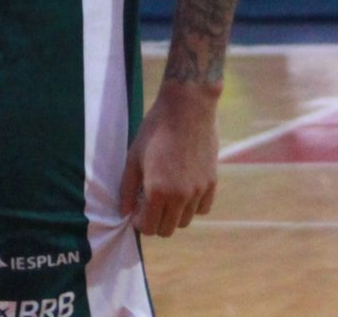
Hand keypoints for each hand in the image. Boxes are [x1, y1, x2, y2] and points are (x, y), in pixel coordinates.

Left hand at [119, 80, 218, 237]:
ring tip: (166, 195)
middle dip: (155, 221)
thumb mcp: (134, 157)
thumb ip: (127, 188)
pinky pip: (202, 208)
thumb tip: (125, 212)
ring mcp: (199, 191)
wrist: (188, 108)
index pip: (149, 228)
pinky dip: (192, 206)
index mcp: (158, 191)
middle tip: (149, 204)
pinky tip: (183, 189)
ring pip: (185, 221)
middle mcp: (181, 196)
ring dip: (173, 214)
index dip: (140, 223)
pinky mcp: (212, 182)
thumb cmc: (155, 130)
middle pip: (168, 229)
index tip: (137, 211)